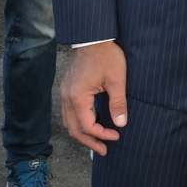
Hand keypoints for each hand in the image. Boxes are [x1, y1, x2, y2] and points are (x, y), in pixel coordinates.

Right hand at [60, 41, 127, 155]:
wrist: (92, 36)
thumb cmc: (105, 55)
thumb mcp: (116, 79)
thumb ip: (118, 103)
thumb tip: (121, 124)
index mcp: (78, 97)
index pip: (87, 126)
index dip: (102, 134)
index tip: (116, 135)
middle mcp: (67, 97)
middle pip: (73, 129)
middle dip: (89, 141)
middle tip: (103, 150)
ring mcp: (65, 92)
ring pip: (69, 122)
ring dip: (82, 133)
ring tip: (97, 140)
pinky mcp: (67, 88)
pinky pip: (69, 112)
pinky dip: (79, 121)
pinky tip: (91, 122)